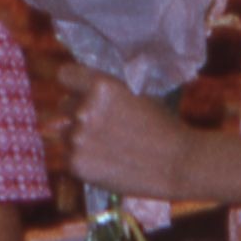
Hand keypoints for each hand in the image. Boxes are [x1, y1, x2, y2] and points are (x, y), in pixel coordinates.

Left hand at [42, 58, 203, 202]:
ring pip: (63, 133)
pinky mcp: (76, 164)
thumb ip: (106, 89)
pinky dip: (83, 159)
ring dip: (77, 137)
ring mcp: (77, 139)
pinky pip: (68, 156)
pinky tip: (106, 162)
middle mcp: (83, 110)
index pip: (64, 75)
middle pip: (63, 105)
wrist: (177, 163)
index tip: (80, 91)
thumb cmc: (162, 125)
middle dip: (78, 113)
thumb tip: (81, 87)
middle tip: (103, 125)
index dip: (74, 84)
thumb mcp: (135, 93)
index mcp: (100, 85)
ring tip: (106, 146)